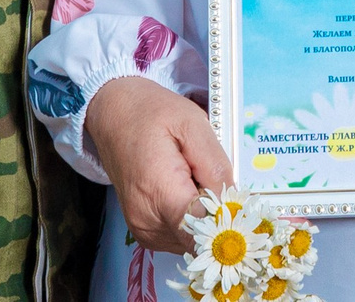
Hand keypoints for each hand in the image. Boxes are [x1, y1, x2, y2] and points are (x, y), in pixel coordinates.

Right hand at [85, 76, 232, 253]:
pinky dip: (191, 219)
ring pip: (193, 240)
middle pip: (201, 238)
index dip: (228, 222)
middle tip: (212, 179)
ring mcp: (144, 230)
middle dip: (217, 216)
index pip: (203, 232)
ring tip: (194, 180)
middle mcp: (148, 221)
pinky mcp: (144, 231)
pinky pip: (181, 236)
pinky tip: (185, 191)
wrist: (114, 113)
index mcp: (159, 193)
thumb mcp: (193, 124)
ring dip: (204, 217)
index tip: (240, 206)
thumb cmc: (151, 113)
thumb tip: (234, 203)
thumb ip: (216, 167)